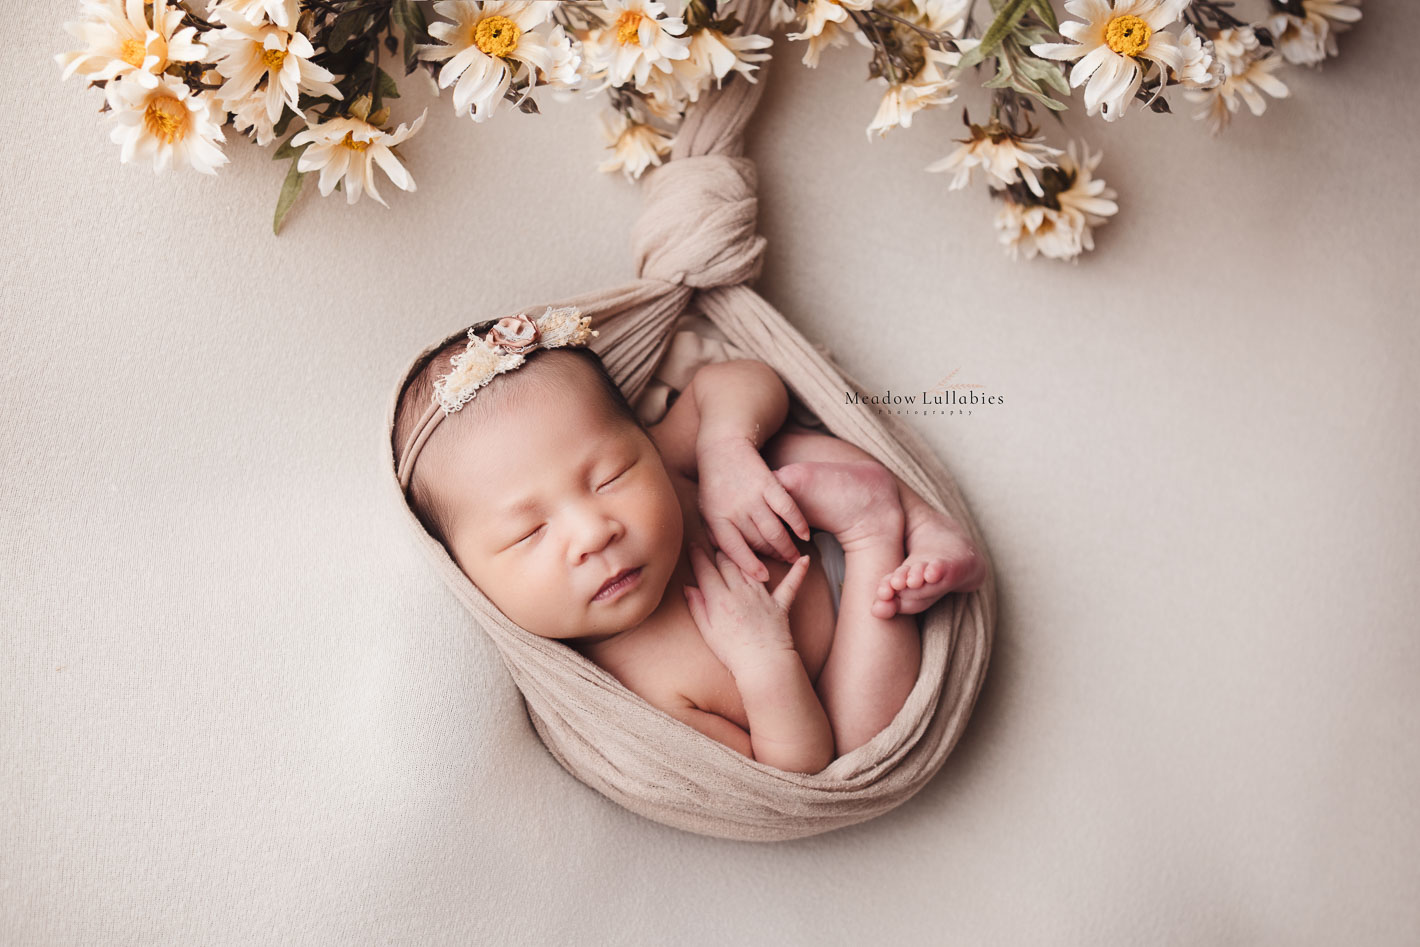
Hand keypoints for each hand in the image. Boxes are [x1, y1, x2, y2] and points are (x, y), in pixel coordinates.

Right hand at [682, 542, 811, 677]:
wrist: (762, 665)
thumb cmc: (731, 653)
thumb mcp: (707, 631)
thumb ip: (697, 606)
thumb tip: (687, 586)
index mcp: (719, 599)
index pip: (705, 570)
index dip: (698, 555)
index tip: (693, 544)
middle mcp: (740, 592)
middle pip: (728, 562)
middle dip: (720, 548)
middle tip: (716, 538)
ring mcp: (762, 596)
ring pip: (752, 566)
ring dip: (746, 552)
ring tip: (742, 540)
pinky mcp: (780, 604)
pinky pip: (791, 584)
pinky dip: (798, 572)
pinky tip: (805, 559)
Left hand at [695, 435, 810, 581]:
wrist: (723, 448)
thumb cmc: (715, 484)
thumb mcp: (708, 509)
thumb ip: (717, 533)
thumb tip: (726, 559)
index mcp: (717, 518)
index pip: (735, 550)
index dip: (750, 566)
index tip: (763, 577)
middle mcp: (735, 509)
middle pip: (759, 542)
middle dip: (773, 556)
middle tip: (785, 562)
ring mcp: (753, 496)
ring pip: (775, 531)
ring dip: (787, 546)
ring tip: (794, 555)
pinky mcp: (769, 484)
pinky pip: (787, 509)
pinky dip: (798, 524)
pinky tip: (805, 535)